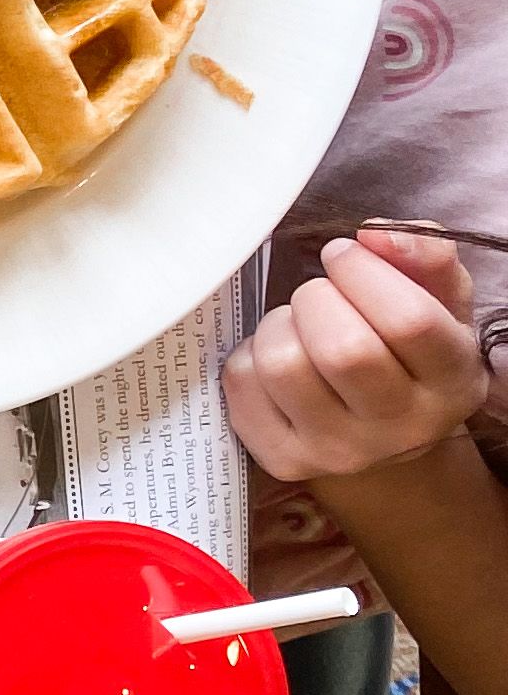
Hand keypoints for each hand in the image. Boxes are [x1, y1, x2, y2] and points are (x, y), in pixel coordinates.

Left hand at [225, 232, 491, 486]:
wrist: (378, 431)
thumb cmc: (405, 349)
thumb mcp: (438, 301)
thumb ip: (425, 256)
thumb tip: (377, 235)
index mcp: (453, 382)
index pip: (409, 322)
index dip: (364, 273)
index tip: (343, 254)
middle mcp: (402, 427)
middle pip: (344, 349)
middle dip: (317, 297)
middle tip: (320, 292)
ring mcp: (340, 450)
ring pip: (282, 364)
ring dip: (279, 324)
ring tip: (297, 324)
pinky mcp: (284, 459)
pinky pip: (242, 382)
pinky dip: (248, 354)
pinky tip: (276, 358)